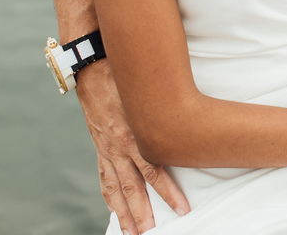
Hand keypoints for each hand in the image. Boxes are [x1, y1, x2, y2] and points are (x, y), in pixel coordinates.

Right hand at [75, 60, 188, 233]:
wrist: (92, 69)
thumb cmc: (125, 76)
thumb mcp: (148, 93)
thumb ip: (165, 111)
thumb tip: (194, 121)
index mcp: (133, 136)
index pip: (154, 172)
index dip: (168, 192)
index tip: (181, 209)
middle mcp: (118, 147)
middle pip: (133, 188)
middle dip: (143, 213)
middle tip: (152, 233)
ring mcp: (107, 149)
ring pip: (116, 188)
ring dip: (124, 213)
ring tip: (131, 232)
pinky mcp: (100, 147)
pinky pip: (104, 177)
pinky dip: (109, 196)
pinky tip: (113, 210)